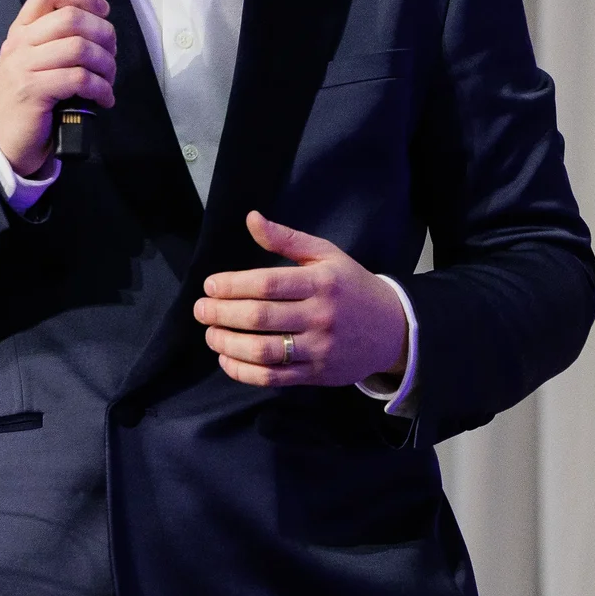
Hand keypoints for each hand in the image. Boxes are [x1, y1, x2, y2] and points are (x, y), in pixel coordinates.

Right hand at [0, 0, 116, 175]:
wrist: (5, 140)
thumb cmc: (30, 100)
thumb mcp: (37, 62)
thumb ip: (57, 41)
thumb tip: (100, 27)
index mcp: (21, 30)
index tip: (103, 12)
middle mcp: (19, 44)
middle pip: (71, 18)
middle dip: (103, 34)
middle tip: (111, 54)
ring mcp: (23, 67)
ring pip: (79, 48)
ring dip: (106, 64)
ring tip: (108, 80)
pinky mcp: (32, 92)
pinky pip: (78, 79)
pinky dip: (100, 88)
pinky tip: (104, 98)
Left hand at [194, 211, 408, 387]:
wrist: (393, 329)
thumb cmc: (350, 287)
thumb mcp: (325, 255)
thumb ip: (286, 238)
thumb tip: (251, 218)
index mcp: (321, 282)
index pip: (268, 284)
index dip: (232, 285)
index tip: (209, 285)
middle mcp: (320, 315)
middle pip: (260, 317)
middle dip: (221, 314)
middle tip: (200, 310)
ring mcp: (319, 348)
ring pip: (264, 351)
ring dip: (228, 344)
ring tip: (210, 334)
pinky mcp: (317, 374)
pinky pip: (273, 377)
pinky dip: (243, 371)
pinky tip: (226, 359)